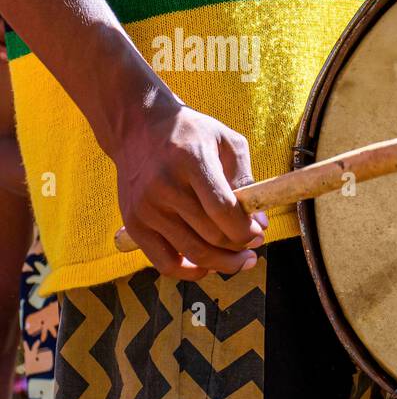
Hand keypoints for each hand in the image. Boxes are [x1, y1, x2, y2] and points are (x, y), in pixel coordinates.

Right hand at [109, 99, 265, 280]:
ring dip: (223, 264)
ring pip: (192, 253)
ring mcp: (145, 207)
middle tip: (254, 245)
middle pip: (211, 235)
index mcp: (191, 161)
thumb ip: (246, 180)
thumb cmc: (191, 134)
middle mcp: (164, 186)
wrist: (136, 127)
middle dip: (240, 247)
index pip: (223, 209)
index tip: (259, 233)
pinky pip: (165, 262)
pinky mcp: (133, 223)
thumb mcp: (227, 142)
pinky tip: (208, 266)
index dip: (246, 230)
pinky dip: (191, 272)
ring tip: (240, 260)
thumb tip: (260, 224)